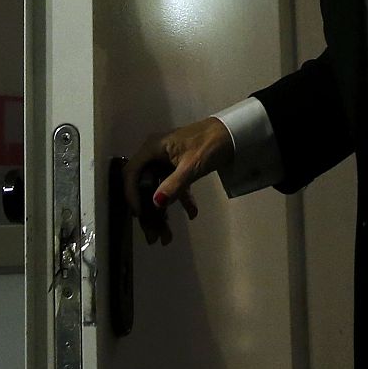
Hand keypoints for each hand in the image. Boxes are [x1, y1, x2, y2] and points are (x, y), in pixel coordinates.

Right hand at [123, 117, 233, 244]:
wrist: (235, 132)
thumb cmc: (212, 143)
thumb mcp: (193, 165)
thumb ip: (174, 185)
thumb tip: (156, 203)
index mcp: (152, 148)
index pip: (131, 174)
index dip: (132, 196)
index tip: (140, 215)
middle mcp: (155, 153)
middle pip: (144, 185)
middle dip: (149, 212)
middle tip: (153, 236)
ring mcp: (166, 159)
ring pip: (159, 188)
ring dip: (164, 210)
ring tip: (167, 236)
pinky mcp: (179, 165)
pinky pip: (174, 184)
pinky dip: (181, 198)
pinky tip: (192, 214)